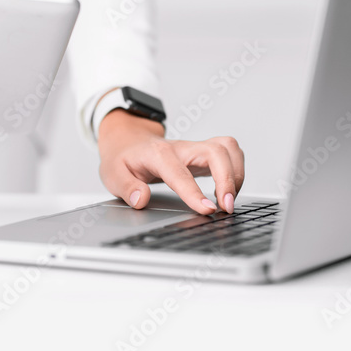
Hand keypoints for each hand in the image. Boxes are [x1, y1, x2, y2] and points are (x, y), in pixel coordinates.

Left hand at [97, 109, 244, 214]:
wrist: (128, 140)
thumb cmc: (123, 158)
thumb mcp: (113, 175)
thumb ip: (127, 187)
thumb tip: (142, 199)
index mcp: (158, 154)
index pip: (179, 172)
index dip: (195, 192)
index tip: (208, 210)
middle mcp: (181, 147)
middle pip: (215, 151)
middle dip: (228, 179)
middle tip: (226, 207)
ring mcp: (195, 148)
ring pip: (228, 147)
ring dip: (236, 174)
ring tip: (229, 200)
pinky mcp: (204, 152)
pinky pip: (230, 153)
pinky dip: (237, 171)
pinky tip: (228, 191)